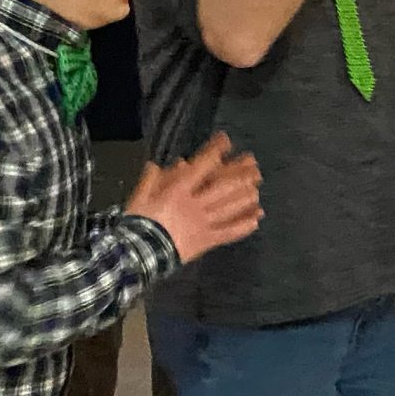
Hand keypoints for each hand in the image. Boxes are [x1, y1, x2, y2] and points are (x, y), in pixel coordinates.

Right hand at [126, 133, 263, 264]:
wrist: (138, 253)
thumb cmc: (137, 223)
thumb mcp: (139, 197)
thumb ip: (150, 180)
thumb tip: (156, 164)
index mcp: (178, 191)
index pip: (201, 166)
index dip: (215, 152)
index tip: (226, 141)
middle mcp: (195, 204)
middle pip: (223, 187)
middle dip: (241, 175)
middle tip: (255, 166)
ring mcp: (203, 223)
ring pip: (229, 208)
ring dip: (245, 199)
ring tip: (257, 191)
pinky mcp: (206, 241)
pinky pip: (228, 233)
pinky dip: (243, 227)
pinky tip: (256, 220)